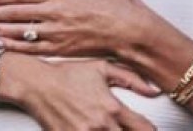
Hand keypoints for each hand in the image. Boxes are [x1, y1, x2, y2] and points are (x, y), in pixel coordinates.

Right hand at [1, 55, 157, 130]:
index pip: (144, 129)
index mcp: (112, 108)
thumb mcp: (102, 68)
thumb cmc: (68, 74)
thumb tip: (154, 90)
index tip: (147, 129)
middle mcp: (100, 126)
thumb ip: (131, 78)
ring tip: (108, 129)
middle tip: (124, 127)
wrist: (38, 84)